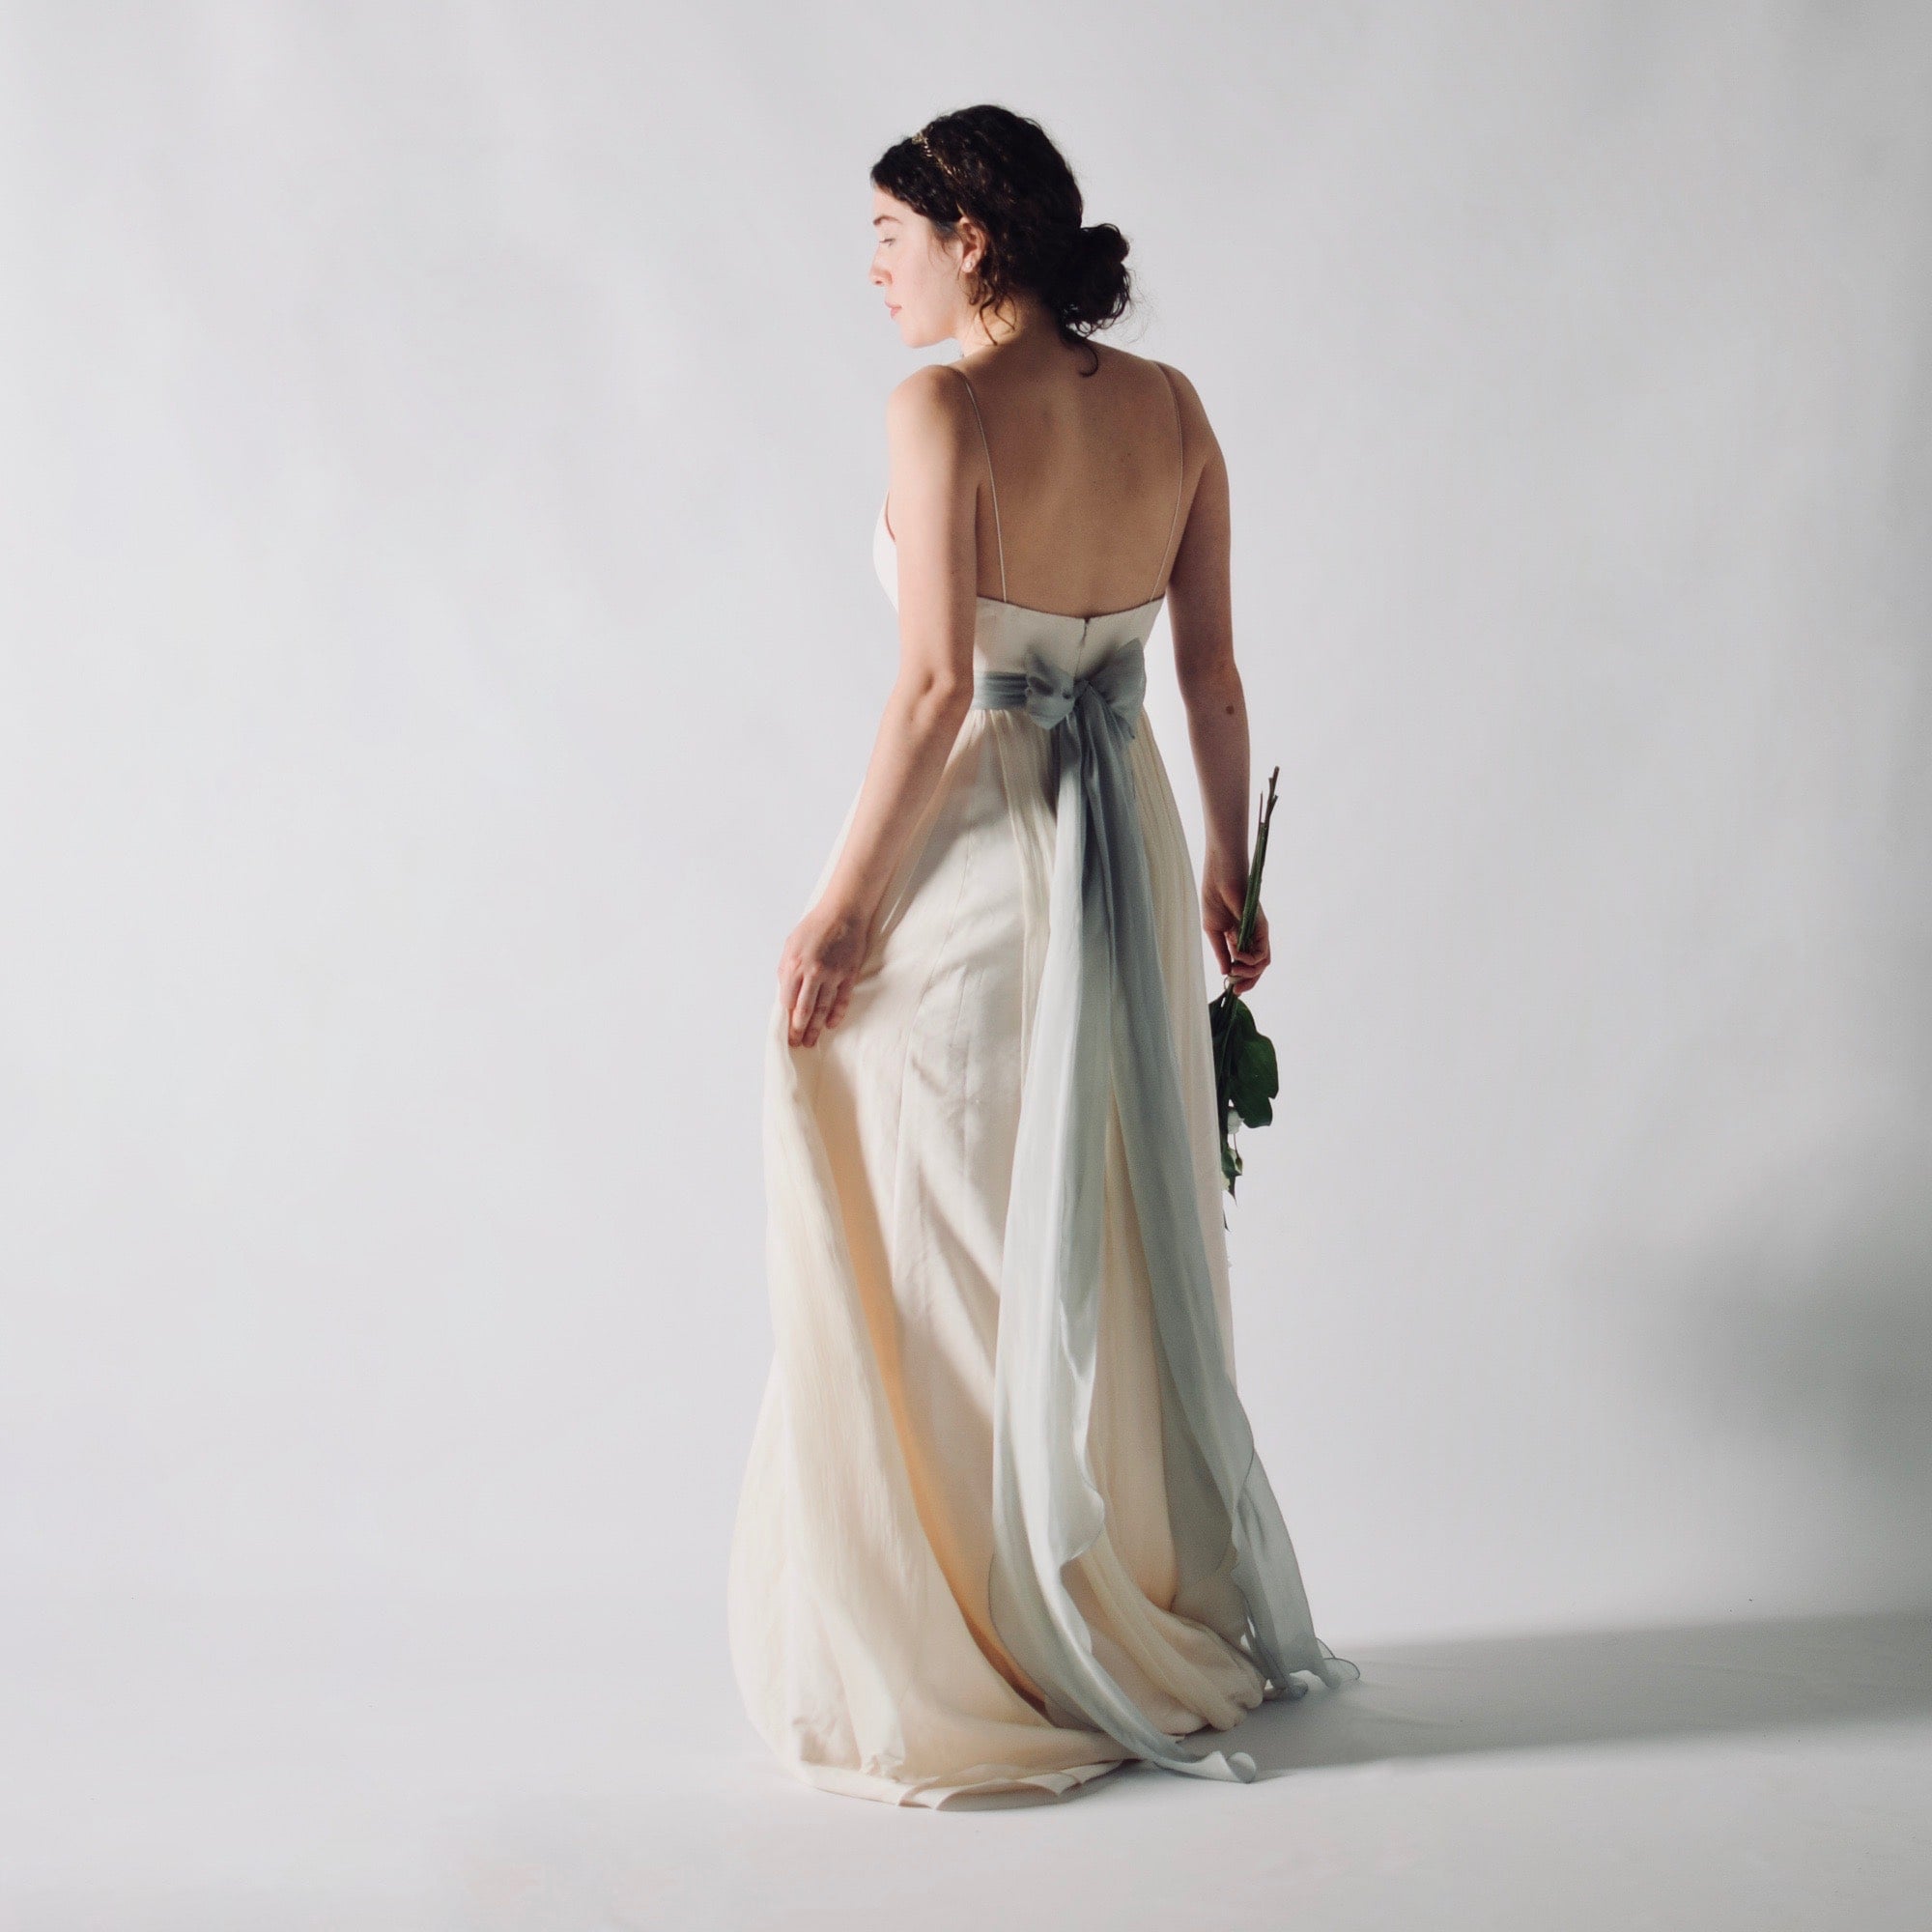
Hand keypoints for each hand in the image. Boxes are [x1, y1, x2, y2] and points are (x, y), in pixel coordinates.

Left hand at [778, 897, 872, 1047]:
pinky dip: (836, 1015)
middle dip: (798, 1029)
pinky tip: (831, 1025)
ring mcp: (832, 975)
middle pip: (804, 1010)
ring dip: (816, 1028)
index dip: (786, 1017)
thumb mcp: (790, 944)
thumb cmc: (814, 926)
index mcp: (794, 965)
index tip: (785, 1030)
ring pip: (823, 1009)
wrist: (842, 913)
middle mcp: (812, 973)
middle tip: (796, 1043)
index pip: (787, 1000)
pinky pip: (842, 1000)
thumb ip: (786, 969)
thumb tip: (784, 992)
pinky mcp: (848, 975)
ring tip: (811, 1041)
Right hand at [1203, 863, 1268, 995]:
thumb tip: (1225, 972)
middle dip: (1249, 982)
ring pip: (1263, 963)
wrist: (1220, 879)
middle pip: (1258, 967)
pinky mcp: (1262, 928)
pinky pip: (1262, 952)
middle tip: (1236, 989)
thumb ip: (1221, 952)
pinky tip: (1237, 957)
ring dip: (1249, 973)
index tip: (1232, 989)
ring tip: (1235, 972)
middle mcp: (1251, 937)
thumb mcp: (1214, 932)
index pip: (1246, 964)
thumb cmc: (1215, 898)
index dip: (1241, 978)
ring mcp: (1258, 933)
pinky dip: (1250, 961)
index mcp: (1239, 938)